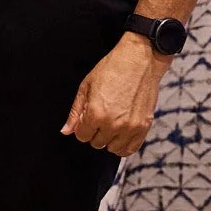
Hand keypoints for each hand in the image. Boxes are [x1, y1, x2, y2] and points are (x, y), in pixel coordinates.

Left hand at [61, 33, 170, 156]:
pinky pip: (130, 149)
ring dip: (109, 139)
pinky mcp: (144, 127)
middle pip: (97, 143)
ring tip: (111, 122)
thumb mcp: (86, 87)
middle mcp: (113, 124)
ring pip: (113, 149)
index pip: (82, 136)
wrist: (139, 60)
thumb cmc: (111, 69)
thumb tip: (66, 130)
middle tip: (100, 115)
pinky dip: (123, 145)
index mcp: (95, 114)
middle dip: (95, 132)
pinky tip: (120, 133)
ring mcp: (130, 127)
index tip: (87, 115)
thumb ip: (75, 112)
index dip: (82, 126)